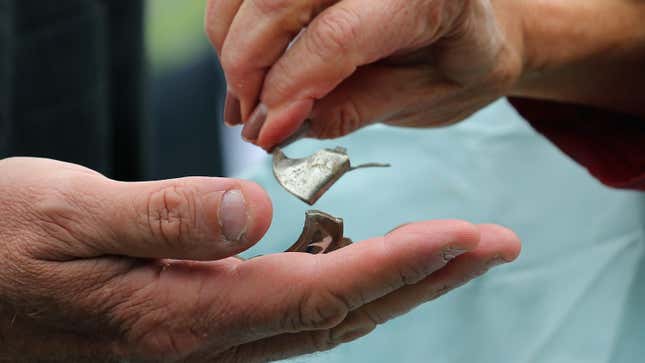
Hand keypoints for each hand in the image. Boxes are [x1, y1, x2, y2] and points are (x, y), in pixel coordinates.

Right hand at [0, 157, 519, 361]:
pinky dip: (345, 287)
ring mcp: (206, 341)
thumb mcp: (69, 215)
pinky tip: (364, 262)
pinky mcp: (198, 327)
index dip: (400, 263)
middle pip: (344, 313)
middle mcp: (208, 340)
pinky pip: (292, 314)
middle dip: (426, 278)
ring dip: (396, 284)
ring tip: (451, 249)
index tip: (465, 236)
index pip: (321, 289)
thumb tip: (254, 212)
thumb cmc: (4, 245)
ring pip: (326, 318)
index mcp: (184, 314)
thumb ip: (164, 216)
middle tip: (493, 244)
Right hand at [206, 0, 524, 149]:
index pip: (334, 37)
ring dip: (232, 41)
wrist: (473, 24)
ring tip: (244, 97)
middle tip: (248, 120)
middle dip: (246, 64)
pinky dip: (236, 20)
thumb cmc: (458, 63)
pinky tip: (246, 60)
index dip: (287, 89)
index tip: (265, 132)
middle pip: (277, 0)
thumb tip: (276, 126)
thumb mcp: (421, 100)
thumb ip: (351, 110)